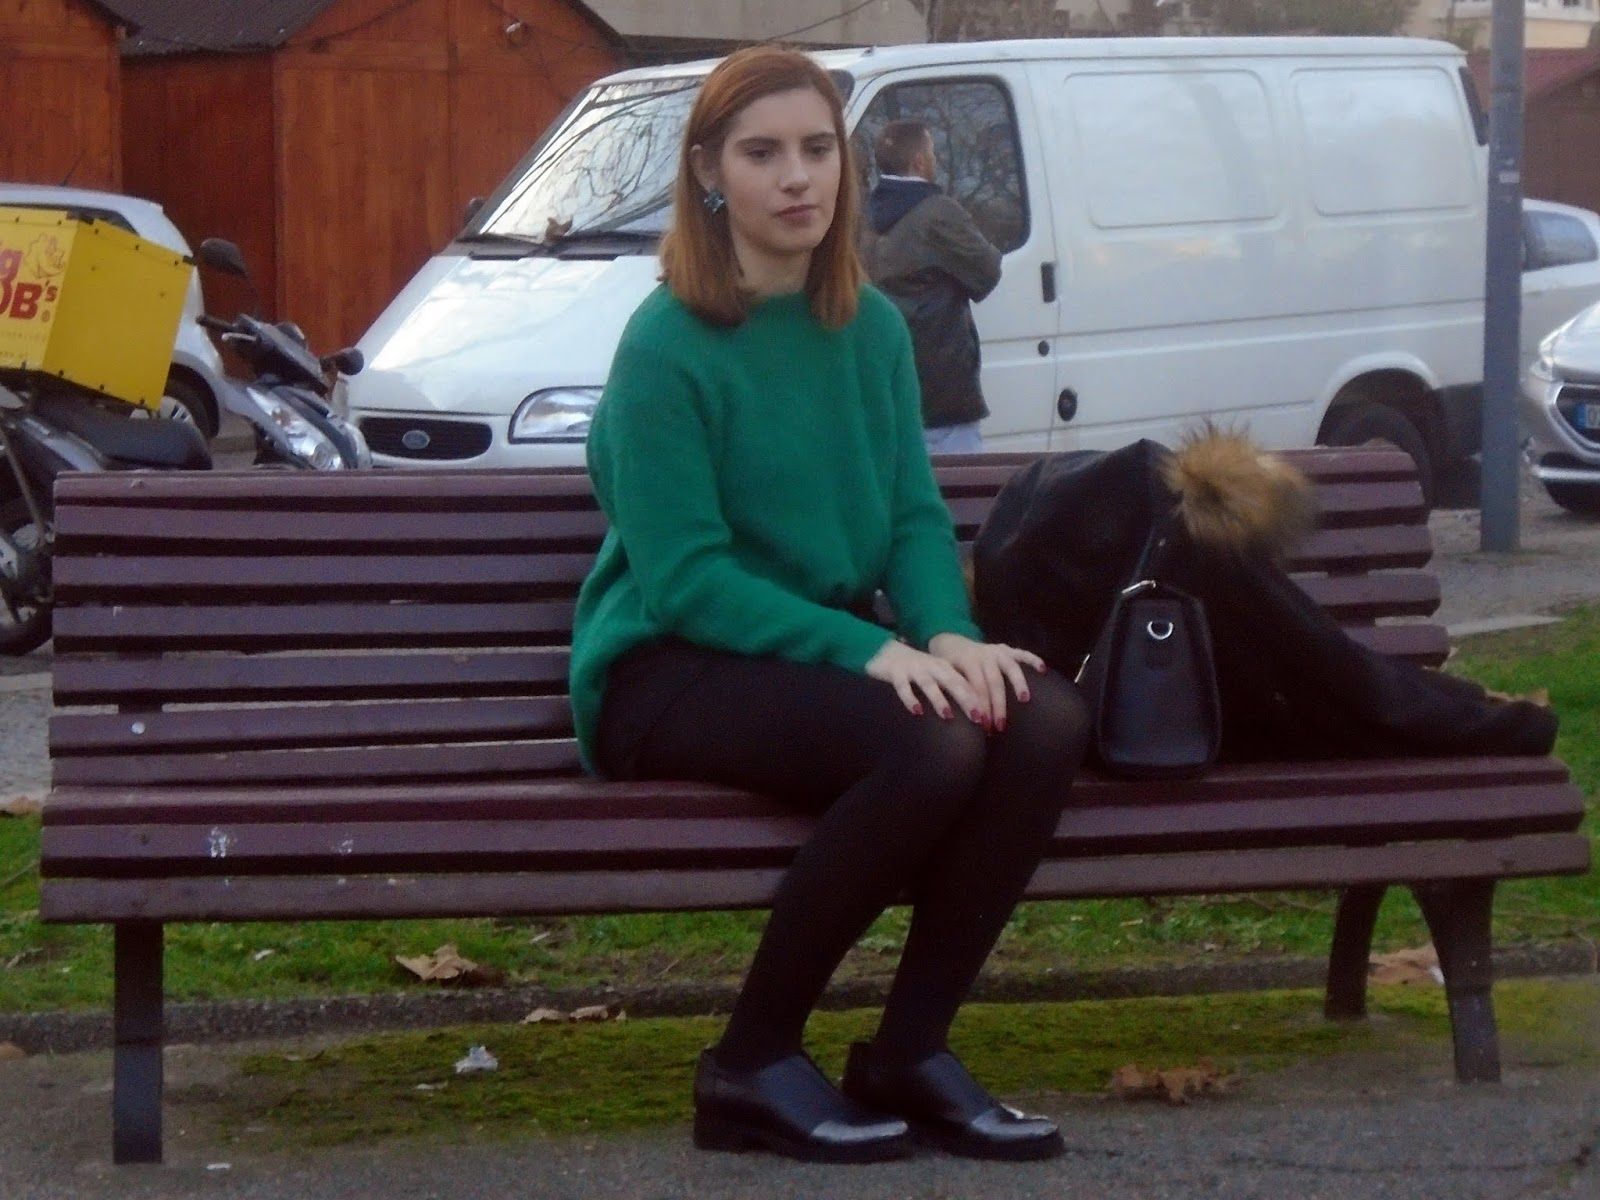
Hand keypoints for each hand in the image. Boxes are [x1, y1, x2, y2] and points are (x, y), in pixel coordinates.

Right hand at [864, 639, 983, 721]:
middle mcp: (932, 667)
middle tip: (978, 718)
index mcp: (945, 668)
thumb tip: (978, 712)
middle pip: (953, 682)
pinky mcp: (896, 674)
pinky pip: (903, 687)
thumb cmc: (917, 670)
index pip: (966, 683)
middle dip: (966, 699)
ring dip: (939, 699)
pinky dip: (910, 698)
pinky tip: (916, 711)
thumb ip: (953, 688)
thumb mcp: (937, 675)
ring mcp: (914, 669)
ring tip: (948, 716)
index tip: (990, 717)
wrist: (886, 651)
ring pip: (929, 684)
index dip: (979, 699)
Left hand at [927, 633, 1043, 731]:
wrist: (951, 643)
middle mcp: (984, 655)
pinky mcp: (1007, 649)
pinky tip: (1043, 669)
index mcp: (967, 662)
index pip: (976, 686)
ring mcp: (997, 652)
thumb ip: (954, 691)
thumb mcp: (946, 676)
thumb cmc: (949, 668)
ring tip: (1025, 700)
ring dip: (1018, 683)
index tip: (983, 725)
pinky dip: (1033, 659)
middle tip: (1000, 726)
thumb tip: (955, 718)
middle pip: (994, 681)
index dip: (980, 705)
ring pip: (1010, 667)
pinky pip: (1022, 653)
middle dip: (997, 705)